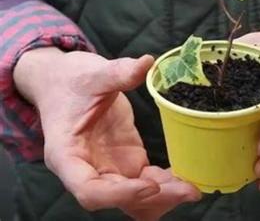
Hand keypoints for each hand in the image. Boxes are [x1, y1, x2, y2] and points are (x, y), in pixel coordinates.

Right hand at [14, 48, 200, 220]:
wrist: (64, 83)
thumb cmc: (69, 81)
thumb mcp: (91, 74)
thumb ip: (117, 72)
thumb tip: (147, 63)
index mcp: (68, 155)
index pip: (89, 190)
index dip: (120, 194)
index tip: (150, 185)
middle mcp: (88, 170)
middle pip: (120, 199)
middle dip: (155, 198)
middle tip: (190, 190)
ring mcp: (110, 169)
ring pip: (136, 199)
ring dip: (164, 197)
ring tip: (193, 187)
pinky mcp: (128, 162)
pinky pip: (148, 183)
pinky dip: (167, 185)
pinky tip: (189, 177)